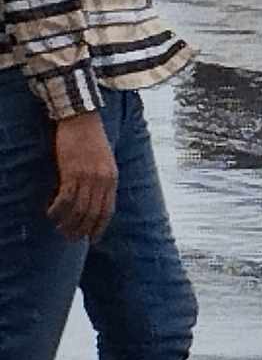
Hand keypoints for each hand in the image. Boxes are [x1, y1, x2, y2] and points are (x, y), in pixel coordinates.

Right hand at [48, 111, 117, 242]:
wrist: (83, 120)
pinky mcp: (72, 172)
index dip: (100, 227)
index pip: (108, 210)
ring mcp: (88, 177)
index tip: (92, 239)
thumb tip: (95, 199)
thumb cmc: (92, 140)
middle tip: (70, 238)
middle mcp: (103, 180)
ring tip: (59, 229)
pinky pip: (65, 198)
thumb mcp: (105, 161)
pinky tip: (50, 213)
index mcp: (113, 178)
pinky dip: (57, 209)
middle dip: (81, 229)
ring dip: (68, 223)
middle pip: (92, 214)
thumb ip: (103, 180)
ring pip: (78, 209)